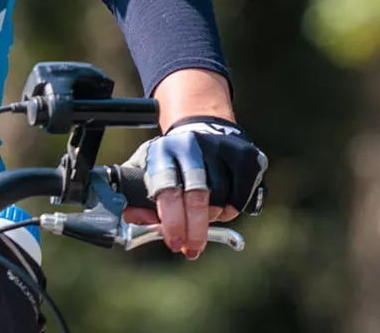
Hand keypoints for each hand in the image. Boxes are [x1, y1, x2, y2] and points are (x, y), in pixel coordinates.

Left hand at [120, 117, 267, 258]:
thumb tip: (142, 223)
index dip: (172, 222)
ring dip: (212, 217)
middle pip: (197, 197)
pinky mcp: (244, 155)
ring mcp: (219, 147)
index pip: (168, 190)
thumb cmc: (171, 163)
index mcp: (162, 151)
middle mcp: (191, 145)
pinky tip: (223, 205)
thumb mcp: (145, 175)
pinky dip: (232, 209)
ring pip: (220, 200)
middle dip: (194, 230)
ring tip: (204, 216)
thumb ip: (135, 202)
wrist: (203, 130)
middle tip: (192, 249)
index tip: (175, 243)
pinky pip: (240, 197)